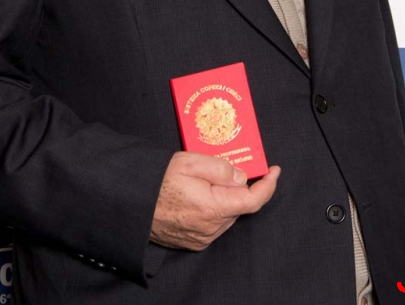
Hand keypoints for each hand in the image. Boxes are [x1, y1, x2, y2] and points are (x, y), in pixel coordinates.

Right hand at [150, 151, 280, 250]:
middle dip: (237, 186)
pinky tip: (196, 194)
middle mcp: (210, 228)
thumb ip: (221, 168)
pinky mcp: (192, 241)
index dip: (268, 185)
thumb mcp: (190, 161)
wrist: (131, 203)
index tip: (274, 171)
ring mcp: (201, 238)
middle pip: (238, 205)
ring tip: (203, 179)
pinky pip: (213, 223)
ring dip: (223, 196)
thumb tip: (241, 177)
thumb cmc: (157, 180)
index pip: (252, 200)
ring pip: (225, 214)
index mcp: (213, 208)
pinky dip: (212, 207)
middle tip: (223, 166)